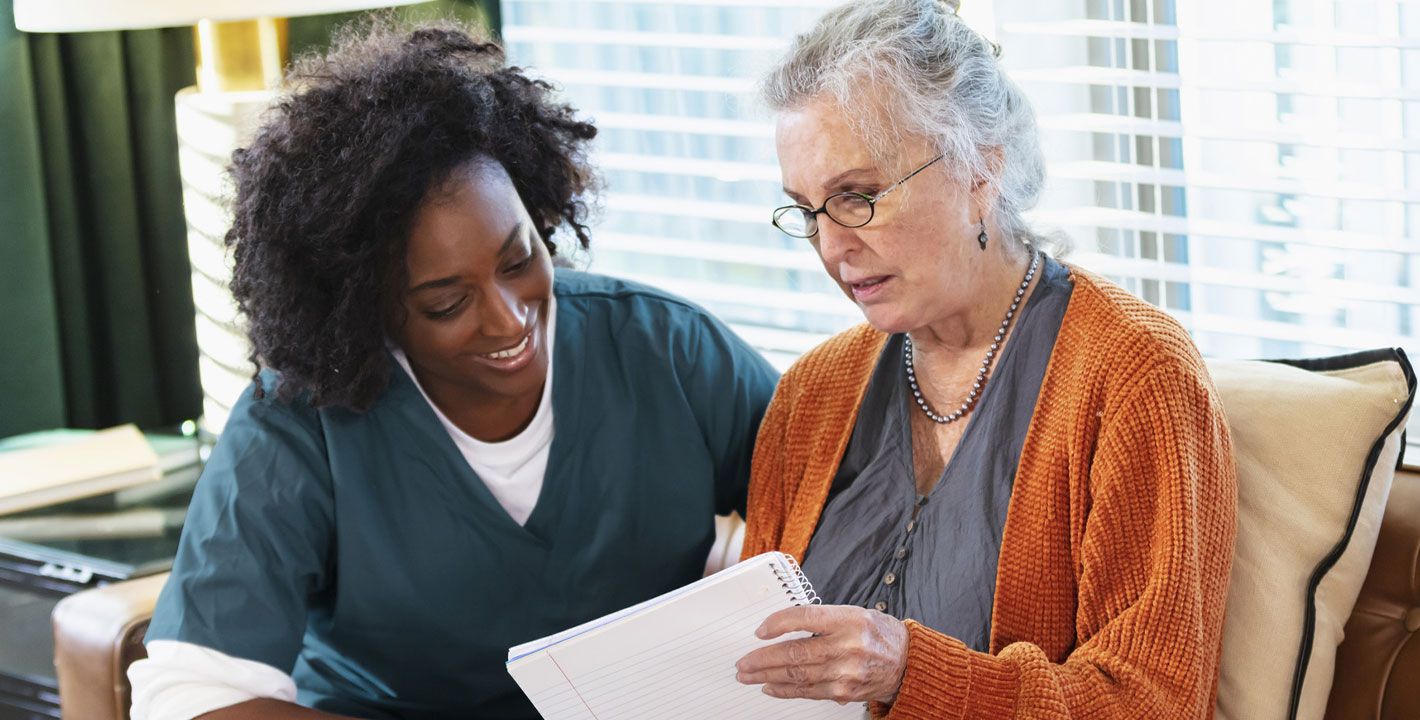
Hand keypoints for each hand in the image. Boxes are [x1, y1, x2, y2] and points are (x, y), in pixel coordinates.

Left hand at [734, 604, 908, 704]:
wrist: (907, 662)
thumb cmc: (878, 633)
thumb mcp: (854, 612)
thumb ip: (821, 618)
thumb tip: (781, 625)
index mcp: (849, 619)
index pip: (805, 618)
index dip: (778, 623)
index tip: (760, 630)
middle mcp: (848, 646)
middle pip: (796, 652)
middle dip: (763, 658)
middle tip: (743, 661)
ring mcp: (846, 672)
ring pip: (797, 675)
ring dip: (767, 676)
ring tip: (748, 675)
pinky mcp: (844, 692)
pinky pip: (807, 692)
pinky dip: (785, 690)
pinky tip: (770, 687)